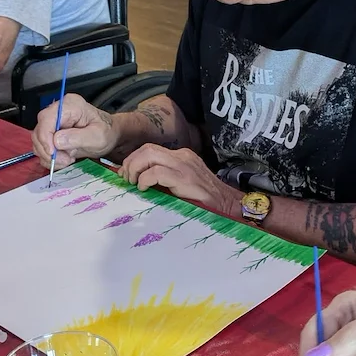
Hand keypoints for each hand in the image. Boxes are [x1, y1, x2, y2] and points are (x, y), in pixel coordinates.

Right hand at [31, 93, 118, 169]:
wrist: (109, 134)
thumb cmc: (106, 131)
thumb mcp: (98, 136)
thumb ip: (78, 137)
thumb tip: (57, 140)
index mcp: (70, 105)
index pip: (47, 118)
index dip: (46, 137)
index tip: (53, 152)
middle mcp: (58, 111)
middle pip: (39, 130)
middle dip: (48, 150)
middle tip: (64, 160)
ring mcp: (54, 122)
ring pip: (38, 140)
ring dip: (49, 156)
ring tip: (66, 160)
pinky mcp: (52, 133)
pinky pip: (42, 147)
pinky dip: (49, 158)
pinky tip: (63, 159)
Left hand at [121, 144, 238, 216]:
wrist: (229, 206)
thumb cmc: (205, 201)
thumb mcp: (182, 186)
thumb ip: (164, 181)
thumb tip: (138, 183)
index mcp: (181, 157)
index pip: (151, 150)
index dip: (134, 160)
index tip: (127, 175)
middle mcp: (182, 156)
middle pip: (147, 148)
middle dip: (130, 162)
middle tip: (126, 179)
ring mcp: (184, 165)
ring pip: (149, 155)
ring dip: (135, 169)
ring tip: (134, 183)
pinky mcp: (184, 178)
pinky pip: (156, 172)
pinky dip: (145, 179)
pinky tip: (144, 189)